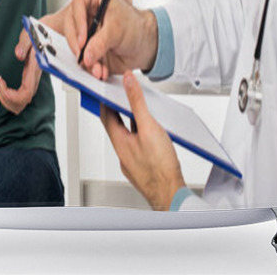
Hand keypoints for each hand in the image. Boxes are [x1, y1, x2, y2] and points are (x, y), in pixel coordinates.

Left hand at [0, 28, 41, 114]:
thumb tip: (18, 55)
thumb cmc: (38, 32)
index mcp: (35, 70)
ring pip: (19, 103)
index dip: (12, 96)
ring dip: (5, 99)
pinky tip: (0, 84)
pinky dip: (7, 95)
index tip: (1, 84)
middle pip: (21, 103)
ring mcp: (31, 81)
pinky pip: (18, 97)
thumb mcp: (30, 34)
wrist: (47, 31)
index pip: (26, 94)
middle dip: (5, 98)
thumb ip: (24, 44)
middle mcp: (34, 79)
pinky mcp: (27, 80)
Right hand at [42, 0, 156, 79]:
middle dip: (77, 44)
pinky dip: (89, 67)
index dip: (78, 21)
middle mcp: (86, 13)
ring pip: (74, 43)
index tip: (82, 39)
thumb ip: (101, 42)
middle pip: (70, 25)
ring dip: (84, 59)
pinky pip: (82, 57)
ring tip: (97, 69)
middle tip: (83, 56)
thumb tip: (87, 54)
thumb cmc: (135, 26)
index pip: (78, 2)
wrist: (144, 45)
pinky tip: (100, 71)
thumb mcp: (117, 29)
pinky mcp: (86, 46)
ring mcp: (85, 30)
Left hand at [101, 71, 185, 210]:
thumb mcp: (148, 126)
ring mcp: (132, 162)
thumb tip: (127, 83)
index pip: (106, 116)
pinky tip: (151, 133)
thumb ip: (137, 102)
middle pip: (115, 126)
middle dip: (117, 109)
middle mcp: (123, 153)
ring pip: (127, 136)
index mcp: (119, 143)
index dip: (105, 99)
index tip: (106, 88)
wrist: (171, 194)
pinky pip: (136, 146)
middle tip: (120, 95)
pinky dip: (140, 134)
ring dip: (130, 122)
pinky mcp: (142, 167)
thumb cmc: (160, 167)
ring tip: (138, 110)